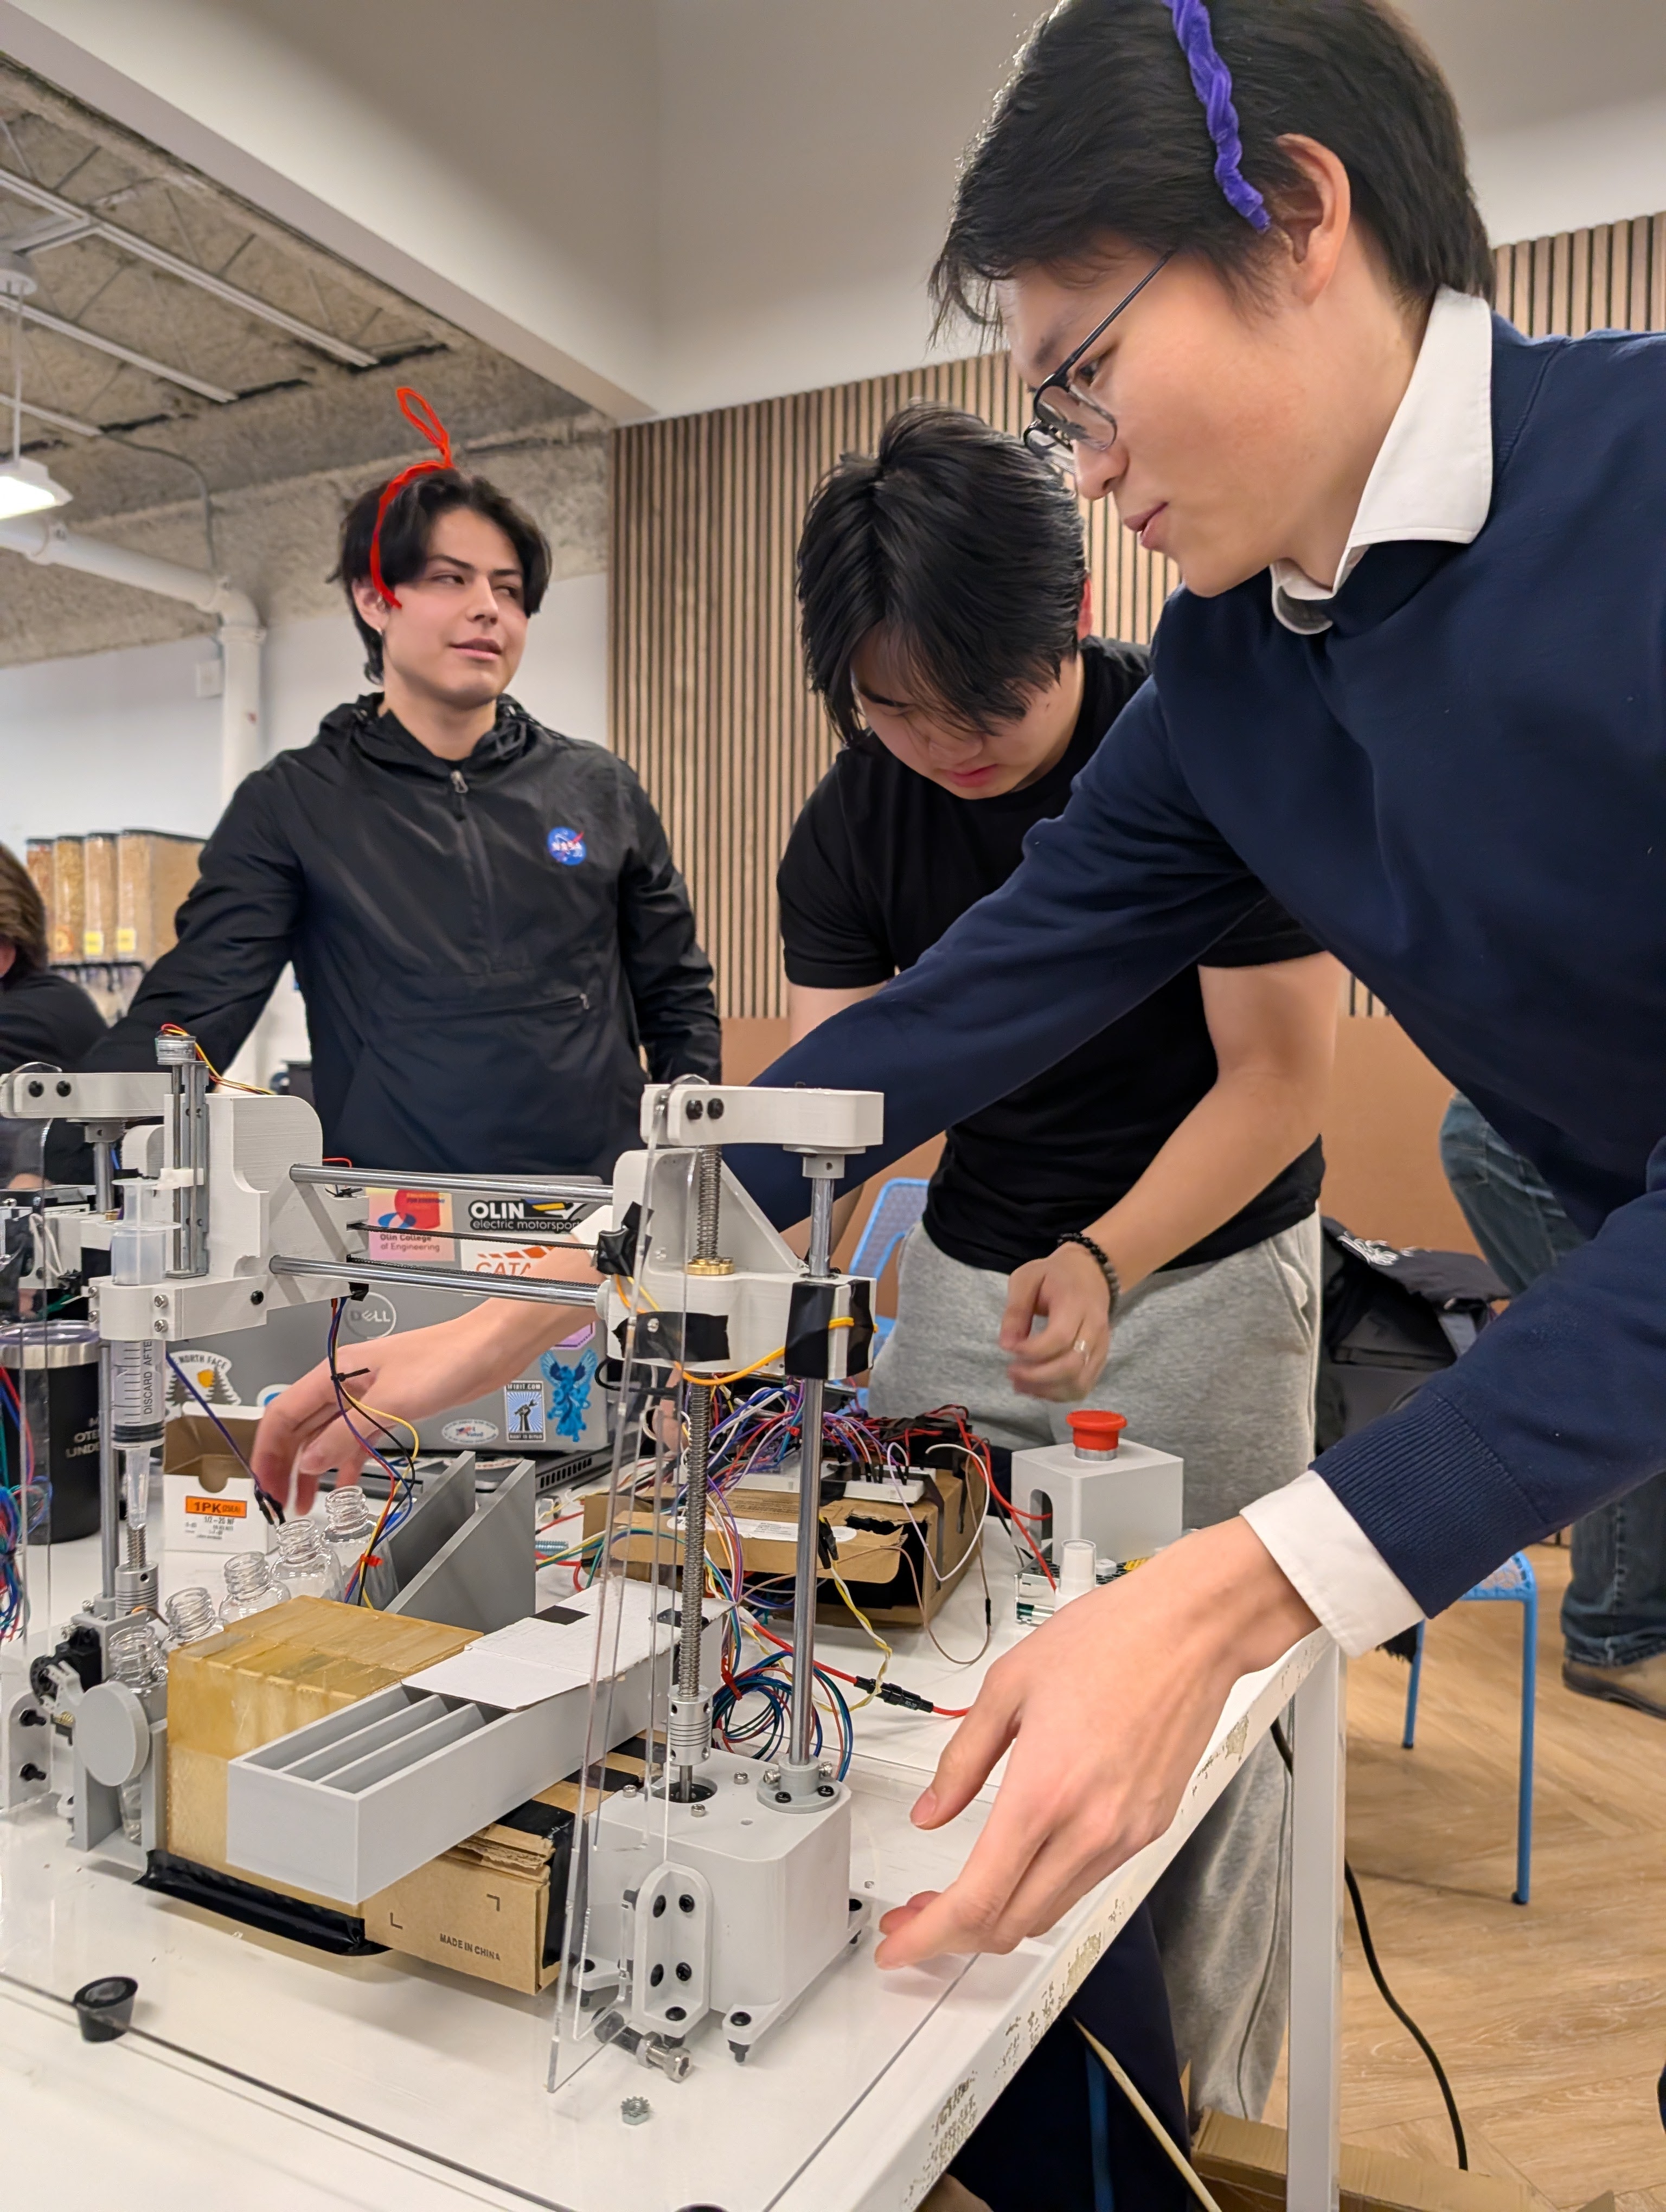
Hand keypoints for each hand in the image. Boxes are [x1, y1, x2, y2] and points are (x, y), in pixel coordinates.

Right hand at [253, 1247, 599, 1511]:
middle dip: (285, 1466)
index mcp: (335, 1374)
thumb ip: (347, 1434)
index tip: (265, 1486)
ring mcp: (366, 1398)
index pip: (283, 1414)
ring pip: (325, 1437)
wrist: (488, 1349)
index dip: (269, 1453)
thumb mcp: (390, 1402)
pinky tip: (343, 1485)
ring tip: (305, 1504)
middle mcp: (345, 1385)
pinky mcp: (388, 1408)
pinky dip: (346, 1462)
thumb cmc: (446, 1358)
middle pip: (300, 1429)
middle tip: (280, 1503)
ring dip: (313, 1469)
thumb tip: (310, 1461)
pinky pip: (354, 1439)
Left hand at [873, 1518, 1317, 1967]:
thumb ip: (962, 1760)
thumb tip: (930, 1813)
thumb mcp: (1008, 1686)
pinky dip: (1041, 1890)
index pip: (978, 1899)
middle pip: (1010, 1924)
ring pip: (1048, 1912)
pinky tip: (1017, 1862)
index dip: (928, 1937)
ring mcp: (1124, 1836)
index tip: (897, 1947)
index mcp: (1044, 1792)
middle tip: (915, 1914)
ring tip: (958, 1891)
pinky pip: (1084, 1882)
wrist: (1192, 1632)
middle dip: (953, 1934)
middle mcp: (1089, 1828)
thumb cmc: (1110, 1641)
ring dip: (997, 1916)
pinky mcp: (1149, 1830)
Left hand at [1000, 1242, 1111, 1400]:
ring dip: (1047, 1390)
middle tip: (1011, 1372)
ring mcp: (1101, 1346)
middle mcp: (1095, 1328)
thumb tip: (1006, 1345)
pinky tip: (1037, 1388)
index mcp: (1076, 1303)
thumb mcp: (1026, 1279)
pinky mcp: (1100, 1359)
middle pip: (1072, 1365)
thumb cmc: (1054, 1276)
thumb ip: (1015, 1310)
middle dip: (1037, 1376)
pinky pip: (1083, 1386)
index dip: (1032, 1351)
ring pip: (1079, 1382)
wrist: (1091, 1274)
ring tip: (1019, 1384)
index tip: (1009, 1349)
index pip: (1060, 1337)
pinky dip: (1059, 1394)